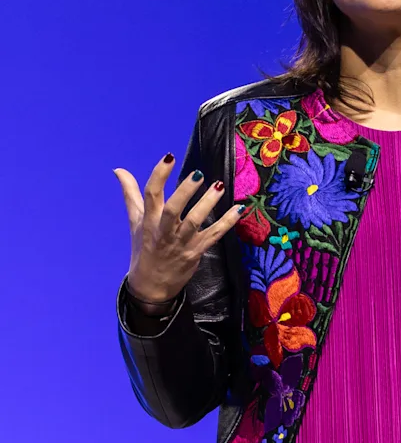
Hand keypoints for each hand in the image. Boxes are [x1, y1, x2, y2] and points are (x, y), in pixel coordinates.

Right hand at [114, 153, 242, 311]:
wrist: (151, 285)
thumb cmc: (144, 248)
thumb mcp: (136, 222)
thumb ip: (131, 194)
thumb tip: (119, 170)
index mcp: (149, 221)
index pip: (151, 195)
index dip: (159, 175)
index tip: (169, 157)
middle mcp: (164, 231)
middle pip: (173, 210)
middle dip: (185, 192)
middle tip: (198, 174)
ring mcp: (181, 242)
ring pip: (195, 221)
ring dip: (208, 203)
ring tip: (219, 186)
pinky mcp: (196, 251)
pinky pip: (214, 235)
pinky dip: (227, 222)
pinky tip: (239, 208)